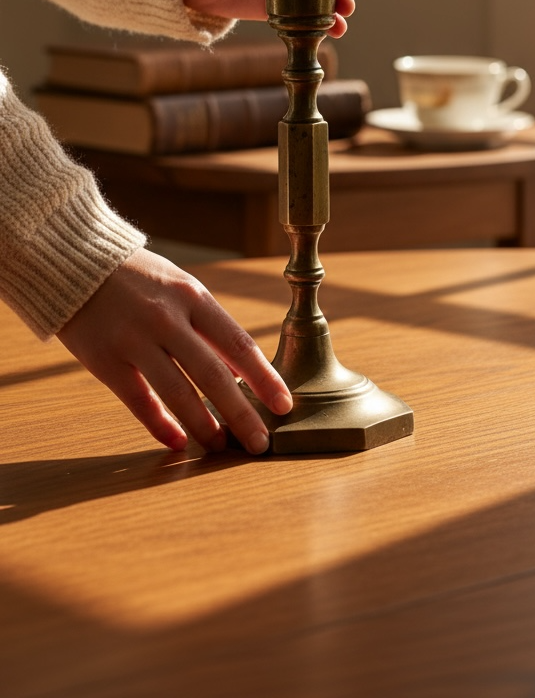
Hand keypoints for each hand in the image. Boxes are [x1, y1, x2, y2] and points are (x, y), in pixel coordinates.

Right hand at [57, 248, 291, 453]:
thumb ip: (209, 329)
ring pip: (177, 392)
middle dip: (241, 413)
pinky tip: (177, 442)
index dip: (264, 378)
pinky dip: (159, 425)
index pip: (238, 344)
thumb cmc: (138, 278)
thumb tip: (242, 372)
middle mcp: (166, 319)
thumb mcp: (181, 288)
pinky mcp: (105, 360)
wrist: (75, 263)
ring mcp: (134, 340)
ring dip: (203, 424)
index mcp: (192, 296)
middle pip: (212, 374)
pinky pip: (138, 400)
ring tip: (220, 446)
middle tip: (260, 442)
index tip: (284, 405)